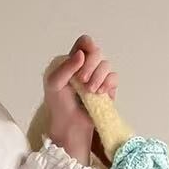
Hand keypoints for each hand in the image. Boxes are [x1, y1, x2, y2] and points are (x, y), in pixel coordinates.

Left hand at [42, 35, 116, 164]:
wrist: (69, 125)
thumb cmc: (58, 104)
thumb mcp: (54, 83)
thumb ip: (66, 66)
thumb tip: (82, 54)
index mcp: (72, 61)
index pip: (84, 43)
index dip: (87, 45)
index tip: (84, 55)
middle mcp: (86, 66)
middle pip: (97, 52)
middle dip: (91, 65)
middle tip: (82, 80)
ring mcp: (98, 77)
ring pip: (106, 65)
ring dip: (99, 77)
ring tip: (90, 91)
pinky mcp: (107, 88)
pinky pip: (114, 78)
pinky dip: (108, 84)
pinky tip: (100, 93)